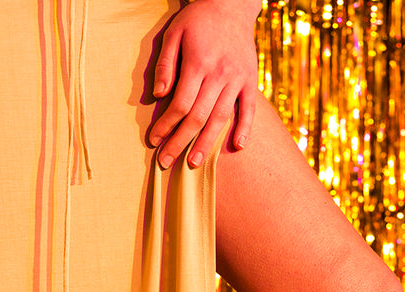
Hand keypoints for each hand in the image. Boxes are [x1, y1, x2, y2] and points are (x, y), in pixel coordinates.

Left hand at [148, 0, 261, 168]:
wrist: (232, 4)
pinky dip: (244, 128)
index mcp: (198, 63)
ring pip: (220, 118)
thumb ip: (165, 64)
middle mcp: (219, 75)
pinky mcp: (250, 81)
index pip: (179, 104)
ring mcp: (237, 79)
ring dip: (206, 143)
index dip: (166, 126)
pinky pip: (248, 109)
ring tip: (194, 163)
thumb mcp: (174, 33)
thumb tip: (159, 95)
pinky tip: (237, 147)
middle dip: (180, 142)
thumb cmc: (198, 19)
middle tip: (166, 162)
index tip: (154, 141)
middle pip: (197, 117)